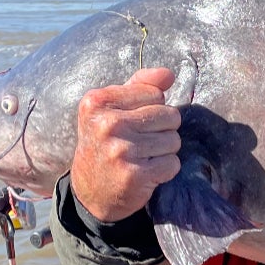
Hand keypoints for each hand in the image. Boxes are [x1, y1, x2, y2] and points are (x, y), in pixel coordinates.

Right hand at [69, 67, 181, 221]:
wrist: (91, 191)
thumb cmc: (106, 142)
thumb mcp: (112, 108)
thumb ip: (140, 85)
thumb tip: (168, 74)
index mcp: (98, 101)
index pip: (155, 93)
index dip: (152, 108)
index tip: (133, 122)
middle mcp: (107, 124)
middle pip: (170, 116)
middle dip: (162, 130)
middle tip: (141, 142)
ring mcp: (120, 150)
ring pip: (174, 140)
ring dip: (164, 151)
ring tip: (142, 157)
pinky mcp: (134, 175)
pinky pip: (172, 163)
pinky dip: (165, 170)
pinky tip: (146, 172)